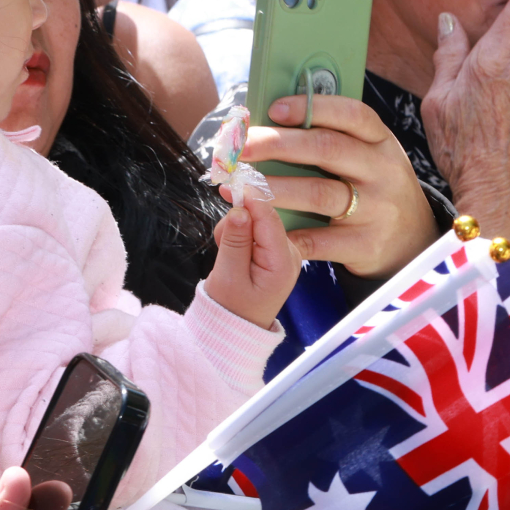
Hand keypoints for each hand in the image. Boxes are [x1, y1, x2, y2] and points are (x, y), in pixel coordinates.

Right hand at [204, 194, 303, 328]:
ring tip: (226, 258)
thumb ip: (234, 242)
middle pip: (262, 217)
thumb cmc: (230, 308)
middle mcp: (289, 252)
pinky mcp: (273, 249)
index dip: (250, 198)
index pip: (269, 220)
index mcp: (283, 261)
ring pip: (255, 222)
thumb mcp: (228, 277)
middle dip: (237, 221)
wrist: (235, 327)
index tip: (229, 183)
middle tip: (220, 243)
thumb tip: (239, 210)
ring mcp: (283, 250)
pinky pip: (254, 230)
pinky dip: (238, 236)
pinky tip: (232, 254)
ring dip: (234, 231)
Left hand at [243, 94, 437, 277]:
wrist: (413, 241)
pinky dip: (285, 234)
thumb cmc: (376, 190)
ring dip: (273, 189)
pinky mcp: (365, 244)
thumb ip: (336, 141)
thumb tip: (274, 123)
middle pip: (328, 149)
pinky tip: (259, 228)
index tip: (273, 108)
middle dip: (278, 144)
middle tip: (242, 148)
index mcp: (382, 143)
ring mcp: (376, 209)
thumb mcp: (370, 159)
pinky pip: (317, 239)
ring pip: (318, 193)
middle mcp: (383, 171)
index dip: (311, 108)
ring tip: (241, 188)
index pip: (351, 114)